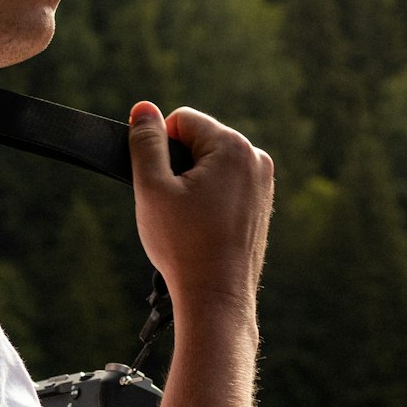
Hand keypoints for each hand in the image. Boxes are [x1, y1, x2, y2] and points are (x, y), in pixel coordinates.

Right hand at [127, 102, 273, 310]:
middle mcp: (256, 158)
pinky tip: (203, 228)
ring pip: (210, 164)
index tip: (159, 184)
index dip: (159, 148)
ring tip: (188, 220)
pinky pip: (225, 185)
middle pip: (198, 140)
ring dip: (192, 183)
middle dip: (178, 165)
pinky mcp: (261, 204)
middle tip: (173, 207)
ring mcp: (263, 182)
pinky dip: (208, 199)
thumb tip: (144, 108)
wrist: (216, 298)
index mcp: (233, 146)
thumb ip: (146, 142)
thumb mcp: (152, 187)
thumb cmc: (183, 245)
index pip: (182, 120)